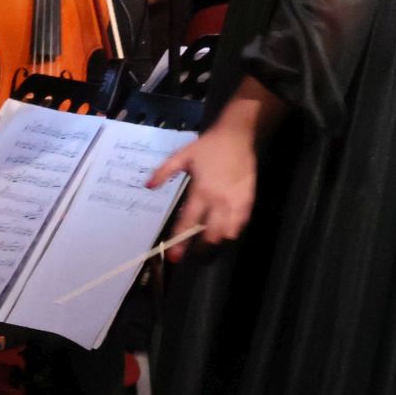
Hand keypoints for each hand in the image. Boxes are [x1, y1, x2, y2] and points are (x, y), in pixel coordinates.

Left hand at [148, 123, 258, 251]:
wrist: (236, 137)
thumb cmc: (207, 147)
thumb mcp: (182, 156)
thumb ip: (164, 172)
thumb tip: (147, 186)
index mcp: (201, 192)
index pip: (188, 223)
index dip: (180, 242)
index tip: (173, 257)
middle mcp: (219, 201)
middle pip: (210, 235)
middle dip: (199, 247)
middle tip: (191, 250)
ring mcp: (235, 203)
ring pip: (228, 234)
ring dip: (216, 240)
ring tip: (206, 241)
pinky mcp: (248, 202)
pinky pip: (241, 225)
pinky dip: (231, 231)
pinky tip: (223, 229)